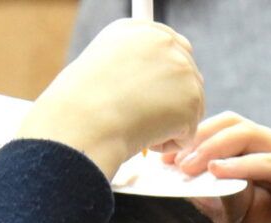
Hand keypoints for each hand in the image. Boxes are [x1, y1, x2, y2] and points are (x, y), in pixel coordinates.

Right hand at [18, 19, 203, 179]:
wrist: (82, 124)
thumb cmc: (78, 109)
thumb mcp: (100, 72)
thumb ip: (132, 69)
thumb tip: (152, 89)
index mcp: (137, 30)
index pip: (172, 49)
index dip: (162, 80)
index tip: (143, 96)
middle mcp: (163, 41)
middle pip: (187, 78)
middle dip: (168, 104)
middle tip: (133, 115)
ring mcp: (182, 69)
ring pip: (188, 108)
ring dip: (165, 125)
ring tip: (132, 124)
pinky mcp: (192, 99)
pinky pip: (187, 135)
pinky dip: (165, 144)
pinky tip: (141, 135)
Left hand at [173, 113, 270, 222]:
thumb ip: (214, 201)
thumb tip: (178, 184)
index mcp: (259, 163)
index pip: (222, 135)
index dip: (191, 143)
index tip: (160, 163)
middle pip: (233, 125)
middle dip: (197, 138)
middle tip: (170, 161)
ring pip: (249, 135)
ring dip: (213, 148)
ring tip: (187, 166)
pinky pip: (270, 160)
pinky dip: (241, 164)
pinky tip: (216, 172)